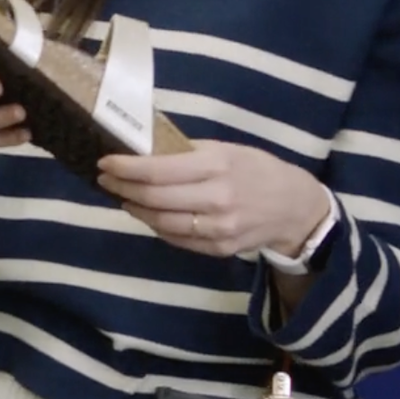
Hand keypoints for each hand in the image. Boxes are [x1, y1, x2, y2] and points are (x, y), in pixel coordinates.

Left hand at [97, 141, 333, 262]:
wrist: (295, 208)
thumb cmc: (257, 170)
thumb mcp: (227, 150)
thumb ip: (188, 152)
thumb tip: (146, 150)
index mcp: (217, 166)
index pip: (159, 170)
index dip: (126, 167)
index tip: (105, 162)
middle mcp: (216, 199)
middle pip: (155, 197)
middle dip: (123, 187)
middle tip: (106, 179)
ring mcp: (217, 228)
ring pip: (161, 222)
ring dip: (136, 209)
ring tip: (123, 196)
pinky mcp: (218, 248)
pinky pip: (177, 238)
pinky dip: (157, 226)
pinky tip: (149, 214)